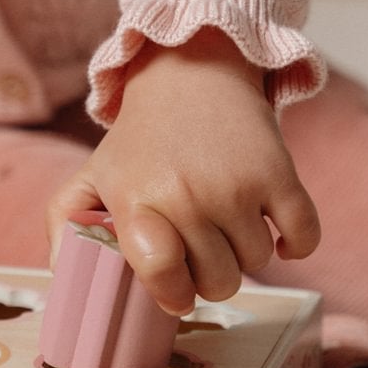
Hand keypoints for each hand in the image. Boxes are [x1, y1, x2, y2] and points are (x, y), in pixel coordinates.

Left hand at [46, 29, 320, 314]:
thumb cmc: (142, 139)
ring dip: (246, 254)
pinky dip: (296, 245)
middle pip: (218, 282)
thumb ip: (65, 224)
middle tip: (201, 247)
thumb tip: (64, 275)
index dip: (173, 294)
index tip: (175, 292)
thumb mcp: (92, 174)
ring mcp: (236, 185)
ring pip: (257, 263)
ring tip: (227, 223)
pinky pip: (303, 238)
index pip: (161, 274)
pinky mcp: (280, 173)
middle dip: (211, 275)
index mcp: (137, 200)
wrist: (192, 72)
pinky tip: (274, 231)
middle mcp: (187, 195)